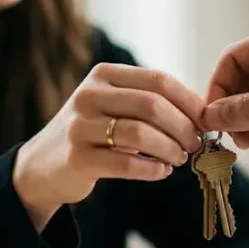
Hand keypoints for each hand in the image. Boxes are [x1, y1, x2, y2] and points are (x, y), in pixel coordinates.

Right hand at [14, 63, 204, 229]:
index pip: (158, 80)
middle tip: (194, 144)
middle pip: (152, 105)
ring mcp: (80, 126)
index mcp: (103, 75)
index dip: (189, 101)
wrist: (43, 165)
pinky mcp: (77, 158)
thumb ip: (151, 103)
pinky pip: (126, 163)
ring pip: (141, 134)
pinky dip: (152, 169)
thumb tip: (203, 113)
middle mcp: (88, 95)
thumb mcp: (115, 106)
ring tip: (179, 159)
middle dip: (182, 127)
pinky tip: (161, 172)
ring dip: (170, 149)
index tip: (205, 120)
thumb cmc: (94, 134)